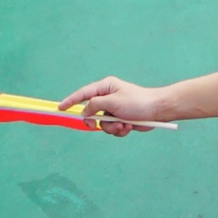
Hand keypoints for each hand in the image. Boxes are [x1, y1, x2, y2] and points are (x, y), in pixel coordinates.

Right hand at [58, 76, 172, 133]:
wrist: (157, 111)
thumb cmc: (136, 101)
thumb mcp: (112, 101)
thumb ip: (95, 105)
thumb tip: (85, 111)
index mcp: (105, 87)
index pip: (83, 93)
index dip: (71, 101)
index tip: (60, 108)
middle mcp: (108, 97)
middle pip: (91, 112)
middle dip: (95, 121)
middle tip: (94, 125)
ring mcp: (115, 109)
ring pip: (102, 123)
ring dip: (111, 127)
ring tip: (123, 125)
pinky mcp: (121, 119)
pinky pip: (112, 128)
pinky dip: (119, 130)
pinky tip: (129, 126)